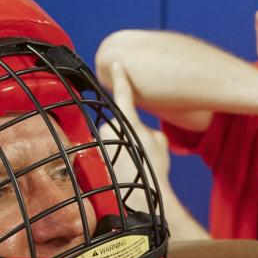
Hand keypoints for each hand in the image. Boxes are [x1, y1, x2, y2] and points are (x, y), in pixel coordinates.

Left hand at [108, 60, 170, 181]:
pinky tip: (126, 169)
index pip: (124, 94)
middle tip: (141, 152)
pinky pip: (109, 150)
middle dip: (130, 135)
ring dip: (123, 147)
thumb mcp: (160, 143)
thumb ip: (150, 131)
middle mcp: (112, 127)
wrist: (142, 192)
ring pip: (114, 138)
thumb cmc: (153, 167)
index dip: (121, 78)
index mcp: (128, 120)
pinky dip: (117, 158)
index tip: (116, 64)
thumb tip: (143, 134)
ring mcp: (103, 141)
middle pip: (120, 124)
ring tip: (135, 163)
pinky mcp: (97, 154)